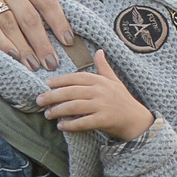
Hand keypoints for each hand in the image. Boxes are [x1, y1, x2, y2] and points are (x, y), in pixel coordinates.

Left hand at [38, 51, 154, 139]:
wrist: (138, 121)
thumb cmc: (123, 101)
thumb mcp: (114, 81)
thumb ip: (104, 67)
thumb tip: (99, 51)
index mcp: (101, 81)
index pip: (76, 78)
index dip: (60, 81)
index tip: (46, 84)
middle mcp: (101, 91)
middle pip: (71, 92)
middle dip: (53, 96)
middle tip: (39, 100)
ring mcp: (103, 105)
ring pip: (75, 106)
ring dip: (58, 110)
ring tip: (47, 114)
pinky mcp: (104, 120)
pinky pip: (83, 122)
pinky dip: (71, 124)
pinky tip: (61, 126)